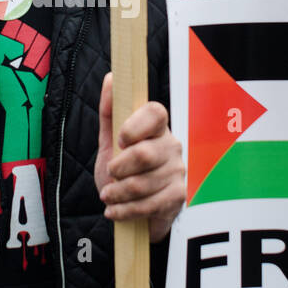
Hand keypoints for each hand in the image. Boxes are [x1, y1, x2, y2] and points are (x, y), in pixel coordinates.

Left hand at [95, 72, 185, 241]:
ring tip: (109, 195)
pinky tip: (114, 210)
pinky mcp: (178, 197)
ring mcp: (177, 172)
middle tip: (110, 174)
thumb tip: (111, 77)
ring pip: (142, 183)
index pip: (155, 112)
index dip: (134, 126)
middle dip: (118, 168)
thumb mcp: (110, 142)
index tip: (120, 140)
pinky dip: (124, 210)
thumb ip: (110, 112)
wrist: (133, 209)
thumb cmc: (123, 172)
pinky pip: (148, 205)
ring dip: (117, 193)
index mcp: (157, 127)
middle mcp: (172, 146)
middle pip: (144, 153)